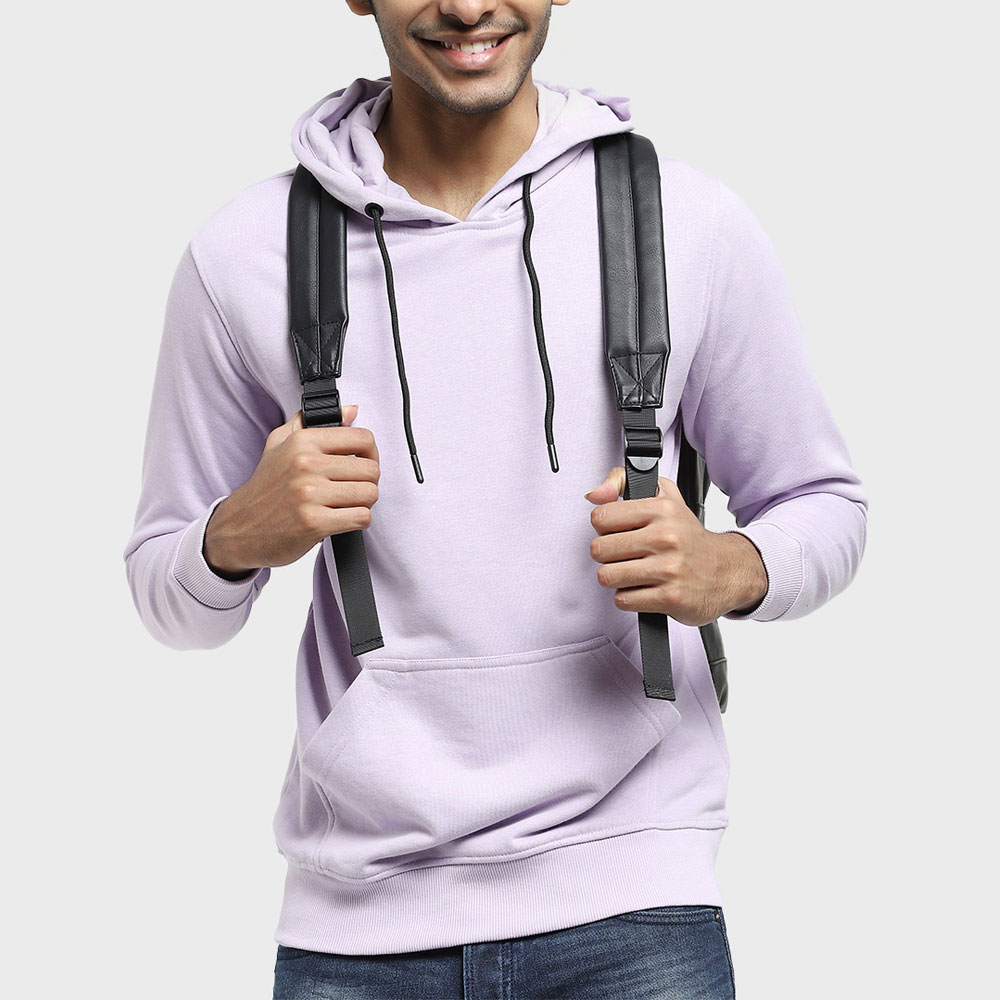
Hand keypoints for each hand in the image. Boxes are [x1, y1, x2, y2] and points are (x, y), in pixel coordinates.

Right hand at [203, 405, 379, 577]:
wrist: (239, 527)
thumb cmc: (265, 487)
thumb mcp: (279, 444)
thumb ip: (311, 421)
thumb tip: (351, 411)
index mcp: (302, 441)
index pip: (363, 438)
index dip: (371, 453)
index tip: (363, 462)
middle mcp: (306, 464)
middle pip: (371, 469)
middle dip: (368, 482)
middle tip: (353, 488)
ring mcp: (309, 494)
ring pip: (369, 494)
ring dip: (364, 502)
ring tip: (346, 503)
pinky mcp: (314, 523)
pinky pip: (361, 518)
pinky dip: (358, 520)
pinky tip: (342, 518)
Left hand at [585, 466, 767, 625]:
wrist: (728, 571)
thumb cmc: (688, 536)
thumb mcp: (663, 496)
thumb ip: (622, 482)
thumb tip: (594, 494)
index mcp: (662, 509)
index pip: (601, 517)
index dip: (604, 527)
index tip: (618, 531)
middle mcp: (666, 537)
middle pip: (599, 549)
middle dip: (606, 555)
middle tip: (624, 555)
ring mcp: (669, 568)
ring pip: (607, 576)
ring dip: (615, 578)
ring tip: (632, 572)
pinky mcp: (670, 597)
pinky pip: (624, 600)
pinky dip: (629, 597)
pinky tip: (644, 588)